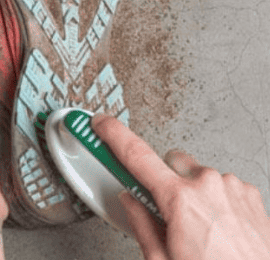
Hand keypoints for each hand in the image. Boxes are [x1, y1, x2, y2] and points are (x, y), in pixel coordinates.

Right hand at [91, 114, 269, 259]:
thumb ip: (142, 226)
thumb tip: (131, 202)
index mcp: (181, 200)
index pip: (137, 156)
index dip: (114, 135)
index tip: (102, 124)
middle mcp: (208, 184)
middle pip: (170, 162)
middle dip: (163, 181)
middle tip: (165, 212)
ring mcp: (232, 186)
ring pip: (197, 174)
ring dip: (191, 192)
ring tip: (199, 229)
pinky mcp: (249, 193)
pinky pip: (221, 184)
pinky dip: (214, 199)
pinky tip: (218, 227)